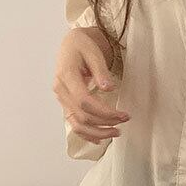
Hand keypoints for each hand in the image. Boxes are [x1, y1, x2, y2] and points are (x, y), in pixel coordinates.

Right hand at [53, 27, 129, 143]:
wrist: (71, 45)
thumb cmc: (82, 46)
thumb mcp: (93, 52)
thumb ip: (100, 71)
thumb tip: (108, 88)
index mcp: (66, 75)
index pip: (84, 101)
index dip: (104, 111)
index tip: (123, 114)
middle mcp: (61, 90)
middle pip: (82, 115)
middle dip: (105, 122)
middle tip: (124, 120)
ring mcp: (62, 99)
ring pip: (76, 124)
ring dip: (97, 132)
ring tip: (116, 132)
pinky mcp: (66, 104)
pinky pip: (73, 124)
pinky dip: (86, 134)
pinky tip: (99, 139)